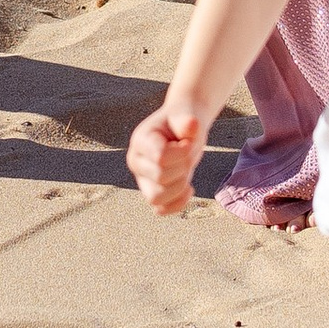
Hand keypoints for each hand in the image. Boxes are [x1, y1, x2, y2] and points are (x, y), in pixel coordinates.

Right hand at [127, 94, 211, 215]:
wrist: (183, 132)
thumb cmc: (182, 124)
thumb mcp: (186, 118)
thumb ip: (187, 121)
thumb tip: (191, 125)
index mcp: (140, 141)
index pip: (160, 157)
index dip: (183, 152)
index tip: (188, 142)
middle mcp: (136, 162)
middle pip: (161, 177)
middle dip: (184, 166)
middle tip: (189, 153)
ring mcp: (142, 180)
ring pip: (157, 197)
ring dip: (180, 186)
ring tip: (186, 170)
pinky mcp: (152, 193)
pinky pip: (161, 210)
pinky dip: (177, 203)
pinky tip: (189, 188)